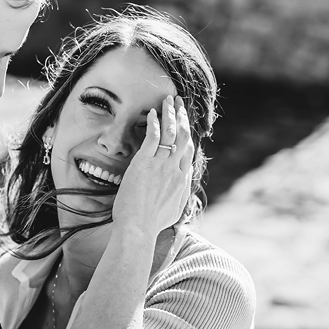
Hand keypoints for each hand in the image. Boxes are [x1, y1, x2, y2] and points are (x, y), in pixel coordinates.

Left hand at [111, 95, 194, 237]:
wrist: (139, 229)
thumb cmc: (151, 225)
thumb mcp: (172, 212)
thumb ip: (177, 199)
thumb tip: (180, 195)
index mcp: (182, 181)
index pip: (189, 151)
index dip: (187, 135)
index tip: (184, 124)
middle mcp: (176, 170)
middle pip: (184, 137)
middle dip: (183, 117)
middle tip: (180, 103)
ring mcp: (162, 165)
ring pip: (171, 133)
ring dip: (171, 113)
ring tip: (168, 99)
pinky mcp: (145, 163)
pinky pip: (153, 137)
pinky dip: (155, 123)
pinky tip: (153, 112)